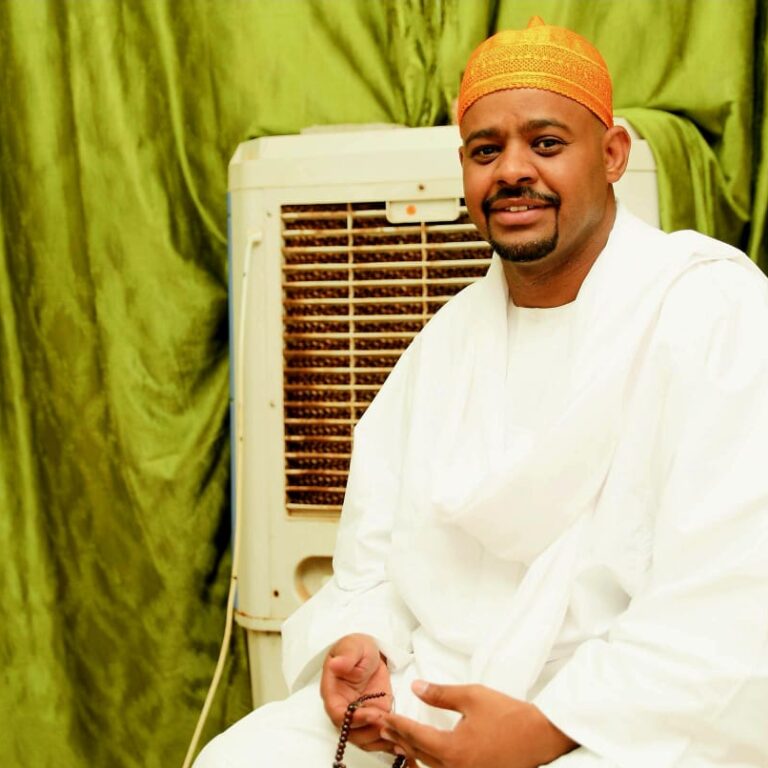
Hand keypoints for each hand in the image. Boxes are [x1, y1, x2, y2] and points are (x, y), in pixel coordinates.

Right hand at [320, 633, 393, 752]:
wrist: (368, 653)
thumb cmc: (356, 649)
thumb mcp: (353, 646)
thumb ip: (346, 657)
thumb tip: (335, 664)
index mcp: (333, 693)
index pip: (338, 715)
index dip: (354, 719)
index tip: (373, 713)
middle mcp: (343, 709)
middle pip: (352, 733)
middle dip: (371, 732)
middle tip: (389, 722)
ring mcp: (358, 717)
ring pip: (364, 739)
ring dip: (380, 739)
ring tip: (397, 730)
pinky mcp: (373, 719)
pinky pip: (377, 737)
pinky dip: (388, 741)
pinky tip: (401, 740)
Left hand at [380, 681, 577, 767]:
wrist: (541, 737)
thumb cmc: (508, 715)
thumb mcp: (472, 696)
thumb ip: (440, 694)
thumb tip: (416, 687)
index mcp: (452, 749)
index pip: (415, 735)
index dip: (397, 724)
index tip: (384, 716)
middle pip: (418, 753)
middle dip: (399, 738)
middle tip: (382, 726)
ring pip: (430, 765)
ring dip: (411, 750)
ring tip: (397, 739)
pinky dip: (429, 760)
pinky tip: (424, 753)